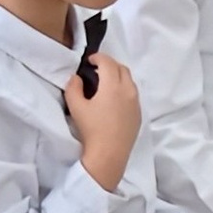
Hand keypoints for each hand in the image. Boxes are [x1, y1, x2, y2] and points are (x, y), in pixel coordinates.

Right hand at [63, 51, 141, 189]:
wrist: (109, 154)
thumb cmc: (91, 129)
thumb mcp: (76, 107)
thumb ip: (73, 87)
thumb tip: (76, 78)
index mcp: (114, 86)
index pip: (109, 63)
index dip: (99, 57)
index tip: (90, 60)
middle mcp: (129, 91)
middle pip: (122, 68)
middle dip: (110, 64)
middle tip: (97, 69)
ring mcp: (136, 103)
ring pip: (130, 81)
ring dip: (118, 76)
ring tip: (105, 83)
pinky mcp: (139, 114)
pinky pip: (133, 94)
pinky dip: (124, 88)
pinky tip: (113, 99)